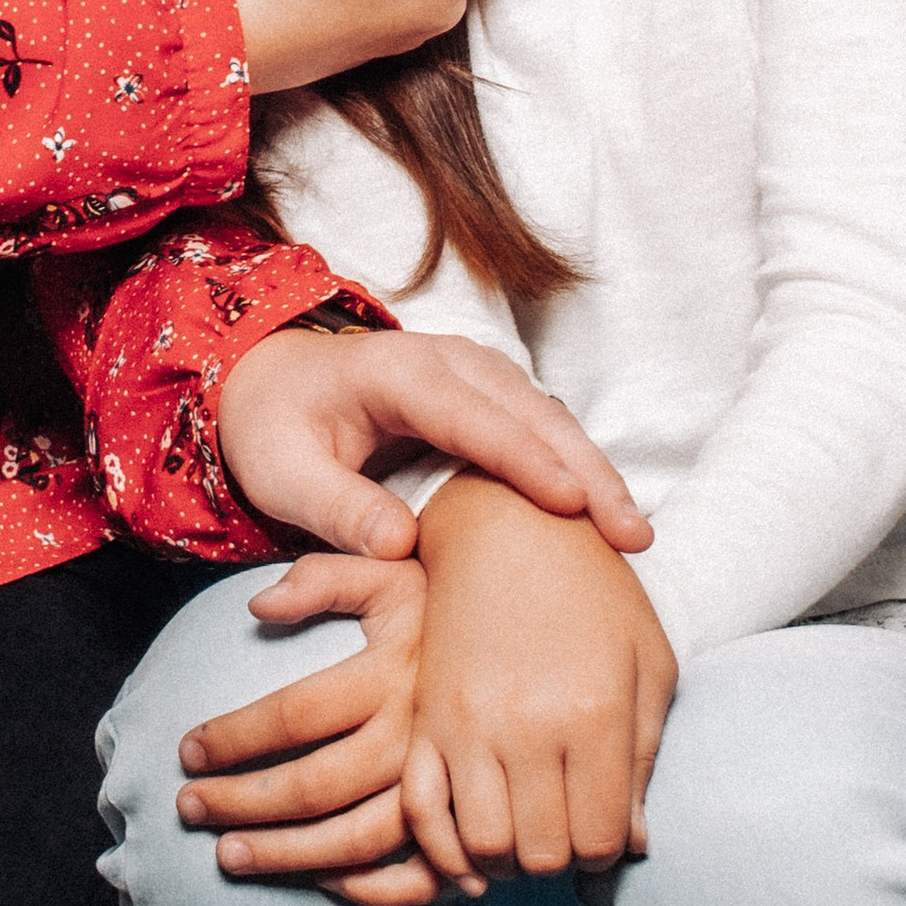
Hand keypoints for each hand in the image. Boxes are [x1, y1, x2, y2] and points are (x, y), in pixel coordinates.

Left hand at [175, 554, 458, 905]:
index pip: (292, 716)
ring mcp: (449, 784)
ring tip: (228, 856)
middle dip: (240, 804)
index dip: (231, 738)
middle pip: (315, 787)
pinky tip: (324, 881)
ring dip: (287, 856)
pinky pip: (422, 875)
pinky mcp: (473, 817)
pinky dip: (372, 889)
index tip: (186, 750)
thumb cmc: (443, 600)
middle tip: (187, 808)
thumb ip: (322, 578)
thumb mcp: (387, 571)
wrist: (537, 626)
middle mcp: (419, 733)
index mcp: (393, 672)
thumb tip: (257, 606)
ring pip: (357, 840)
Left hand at [216, 323, 650, 565]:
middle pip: (532, 413)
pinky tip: (602, 513)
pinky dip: (576, 466)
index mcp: (398, 373)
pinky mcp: (489, 395)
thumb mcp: (284, 476)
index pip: (474, 418)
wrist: (273, 384)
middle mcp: (449, 361)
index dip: (526, 461)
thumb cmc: (275, 430)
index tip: (574, 505)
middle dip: (588, 471)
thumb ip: (337, 508)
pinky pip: (541, 427)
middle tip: (632, 534)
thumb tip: (398, 544)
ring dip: (593, 470)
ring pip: (550, 418)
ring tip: (632, 531)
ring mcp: (476, 373)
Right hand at [404, 478, 676, 878]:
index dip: (608, 852)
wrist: (508, 526)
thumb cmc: (595, 592)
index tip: (606, 830)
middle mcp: (527, 726)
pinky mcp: (423, 717)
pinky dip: (445, 847)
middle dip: (560, 859)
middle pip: (542, 853)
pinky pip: (421, 812)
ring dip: (507, 859)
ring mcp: (466, 723)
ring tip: (524, 832)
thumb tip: (633, 844)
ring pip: (483, 846)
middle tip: (565, 831)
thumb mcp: (648, 664)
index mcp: (594, 713)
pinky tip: (472, 845)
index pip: (602, 839)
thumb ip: (645, 758)